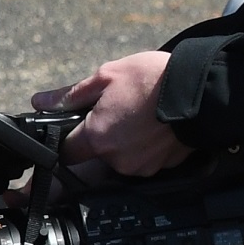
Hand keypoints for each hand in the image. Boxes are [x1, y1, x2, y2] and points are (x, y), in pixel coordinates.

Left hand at [41, 53, 188, 176]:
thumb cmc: (155, 80)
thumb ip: (69, 95)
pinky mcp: (161, 167)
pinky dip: (143, 146)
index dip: (64, 141)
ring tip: (138, 115)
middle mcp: (118, 159)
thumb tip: (40, 102)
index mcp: (98, 137)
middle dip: (99, 136)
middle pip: (95, 155)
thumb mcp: (107, 77)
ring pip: (120, 158)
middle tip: (116, 111)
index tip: (67, 134)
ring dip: (123, 141)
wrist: (203, 91)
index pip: (65, 153)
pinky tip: (152, 125)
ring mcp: (141, 166)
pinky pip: (143, 160)